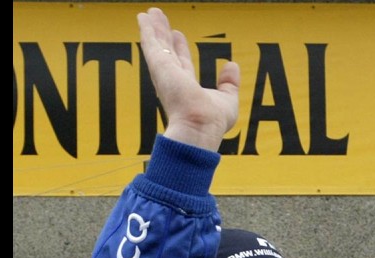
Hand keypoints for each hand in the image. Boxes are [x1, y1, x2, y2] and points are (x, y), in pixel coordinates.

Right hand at [138, 7, 240, 151]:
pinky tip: (143, 17)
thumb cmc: (212, 121)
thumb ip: (229, 83)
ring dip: (153, 28)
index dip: (180, 48)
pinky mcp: (160, 67)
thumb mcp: (227, 99)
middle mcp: (173, 81)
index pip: (182, 63)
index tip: (177, 34)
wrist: (199, 126)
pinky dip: (146, 30)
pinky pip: (151, 44)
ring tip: (148, 13)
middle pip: (167, 51)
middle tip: (158, 19)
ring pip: (157, 45)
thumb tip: (231, 65)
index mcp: (187, 89)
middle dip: (163, 35)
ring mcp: (165, 74)